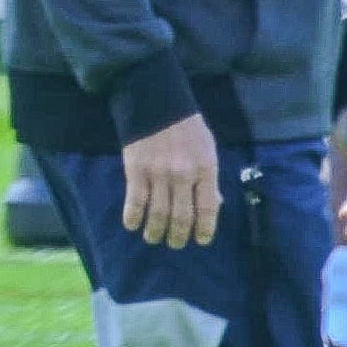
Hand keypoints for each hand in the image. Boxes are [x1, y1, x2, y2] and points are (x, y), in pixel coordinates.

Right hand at [118, 111, 222, 248]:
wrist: (155, 102)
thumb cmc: (186, 127)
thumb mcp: (208, 150)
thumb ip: (210, 178)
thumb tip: (214, 206)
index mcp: (205, 169)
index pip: (207, 209)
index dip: (205, 230)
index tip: (201, 241)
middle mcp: (182, 175)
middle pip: (181, 217)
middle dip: (178, 236)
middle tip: (175, 243)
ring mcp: (158, 174)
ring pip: (158, 214)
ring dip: (155, 231)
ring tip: (154, 238)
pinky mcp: (136, 171)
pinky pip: (135, 202)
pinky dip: (133, 218)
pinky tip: (133, 225)